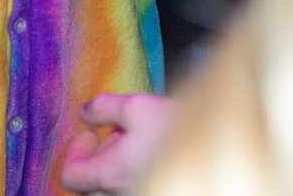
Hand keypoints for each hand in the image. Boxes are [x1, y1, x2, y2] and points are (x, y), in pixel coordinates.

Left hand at [60, 92, 178, 195]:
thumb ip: (104, 107)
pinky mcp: (154, 191)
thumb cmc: (180, 131)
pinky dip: (134, 171)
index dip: (75, 151)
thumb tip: (84, 112)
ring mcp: (138, 195)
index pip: (69, 176)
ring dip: (118, 165)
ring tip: (143, 141)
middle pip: (89, 185)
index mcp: (110, 174)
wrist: (223, 153)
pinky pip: (131, 187)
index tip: (93, 132)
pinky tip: (156, 152)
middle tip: (120, 134)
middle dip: (99, 157)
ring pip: (111, 188)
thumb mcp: (138, 106)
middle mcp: (120, 194)